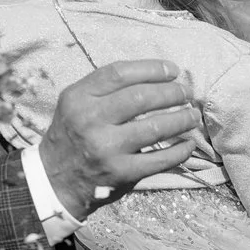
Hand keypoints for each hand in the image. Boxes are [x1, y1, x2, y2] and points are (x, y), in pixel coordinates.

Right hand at [36, 61, 205, 215]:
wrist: (56, 179)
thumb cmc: (74, 135)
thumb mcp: (76, 103)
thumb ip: (106, 88)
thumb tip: (157, 75)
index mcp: (78, 97)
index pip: (119, 73)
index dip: (152, 69)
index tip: (173, 70)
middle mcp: (90, 120)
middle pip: (141, 98)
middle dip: (171, 93)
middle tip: (185, 94)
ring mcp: (106, 148)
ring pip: (156, 128)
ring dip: (181, 119)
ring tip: (192, 116)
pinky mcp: (121, 172)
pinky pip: (160, 159)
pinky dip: (180, 151)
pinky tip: (188, 144)